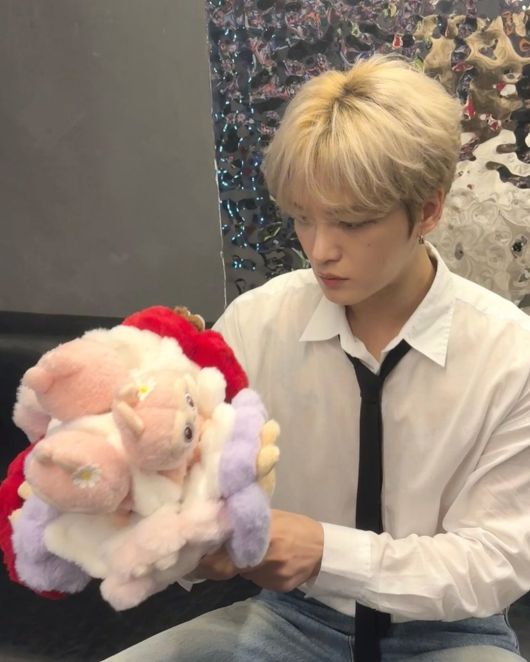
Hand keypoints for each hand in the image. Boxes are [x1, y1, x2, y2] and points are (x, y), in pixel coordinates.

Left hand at [195, 509, 323, 592]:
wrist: (323, 549)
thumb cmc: (293, 526)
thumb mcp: (269, 517)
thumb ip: (245, 522)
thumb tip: (217, 523)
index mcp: (260, 533)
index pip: (223, 551)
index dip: (206, 557)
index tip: (192, 555)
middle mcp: (263, 556)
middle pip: (228, 567)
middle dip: (214, 564)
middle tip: (202, 559)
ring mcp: (270, 574)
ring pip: (242, 573)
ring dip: (239, 566)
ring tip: (250, 553)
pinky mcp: (276, 587)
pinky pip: (257, 580)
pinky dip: (257, 572)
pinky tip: (269, 563)